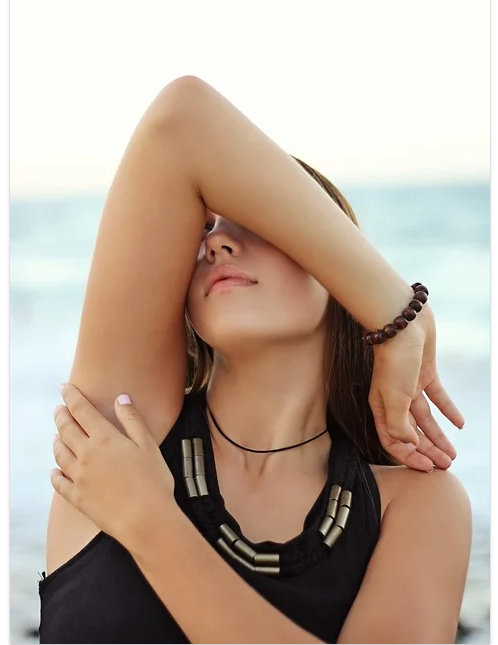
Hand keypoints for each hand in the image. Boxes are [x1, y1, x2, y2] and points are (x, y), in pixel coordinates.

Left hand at [51, 383, 174, 549]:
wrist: (145, 519)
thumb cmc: (153, 481)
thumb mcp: (148, 445)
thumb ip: (132, 420)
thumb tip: (121, 398)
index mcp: (105, 439)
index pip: (82, 411)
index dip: (71, 396)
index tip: (64, 387)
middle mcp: (87, 455)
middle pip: (66, 429)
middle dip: (61, 416)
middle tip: (58, 409)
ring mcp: (79, 477)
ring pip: (60, 454)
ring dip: (56, 441)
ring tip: (56, 435)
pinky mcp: (77, 497)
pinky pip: (59, 482)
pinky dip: (54, 474)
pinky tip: (55, 471)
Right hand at [368, 305, 464, 471]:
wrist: (402, 322)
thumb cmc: (394, 360)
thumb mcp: (394, 397)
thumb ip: (399, 425)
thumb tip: (409, 445)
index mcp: (382, 407)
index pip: (393, 441)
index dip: (409, 457)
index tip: (427, 468)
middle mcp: (394, 400)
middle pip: (412, 433)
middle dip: (428, 450)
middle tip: (445, 465)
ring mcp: (410, 387)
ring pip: (425, 420)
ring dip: (438, 436)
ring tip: (452, 453)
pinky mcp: (425, 374)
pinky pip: (438, 398)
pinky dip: (448, 411)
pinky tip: (460, 424)